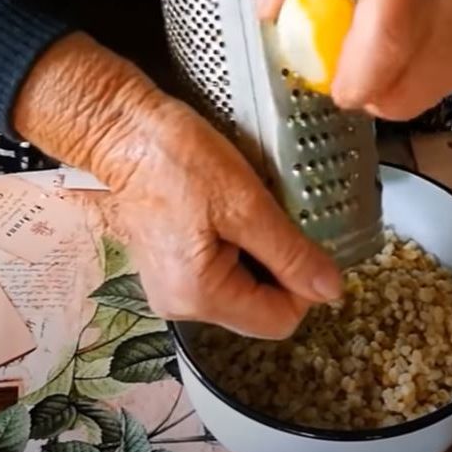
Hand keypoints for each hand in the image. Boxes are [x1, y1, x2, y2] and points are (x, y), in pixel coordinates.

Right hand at [14, 33, 341, 338]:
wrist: (120, 131)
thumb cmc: (179, 161)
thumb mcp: (246, 204)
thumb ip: (290, 254)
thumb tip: (332, 292)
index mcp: (201, 298)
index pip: (280, 320)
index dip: (304, 284)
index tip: (304, 237)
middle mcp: (183, 307)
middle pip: (260, 308)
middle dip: (280, 267)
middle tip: (274, 218)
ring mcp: (172, 289)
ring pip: (244, 289)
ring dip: (259, 254)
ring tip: (249, 212)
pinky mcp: (168, 269)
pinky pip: (221, 272)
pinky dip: (237, 247)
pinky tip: (228, 213)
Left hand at [257, 0, 451, 119]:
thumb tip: (268, 10)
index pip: (388, 34)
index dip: (356, 76)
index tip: (336, 86)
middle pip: (404, 81)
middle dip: (365, 92)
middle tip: (348, 71)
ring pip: (420, 95)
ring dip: (389, 87)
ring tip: (383, 45)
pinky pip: (440, 88)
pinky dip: (415, 79)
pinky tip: (414, 43)